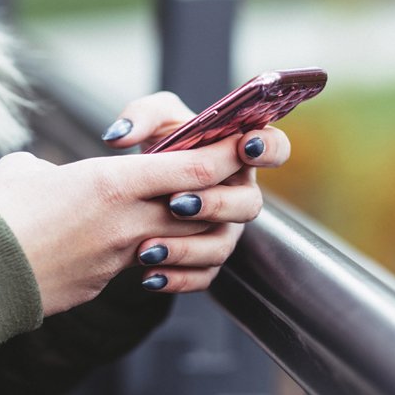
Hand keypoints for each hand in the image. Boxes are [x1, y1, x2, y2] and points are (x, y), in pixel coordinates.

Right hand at [0, 135, 254, 316]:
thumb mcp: (27, 169)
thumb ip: (60, 169)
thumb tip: (58, 179)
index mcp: (111, 183)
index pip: (194, 168)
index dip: (224, 155)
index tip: (240, 142)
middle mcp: (126, 222)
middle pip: (202, 208)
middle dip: (218, 194)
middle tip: (217, 179)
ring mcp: (118, 259)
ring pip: (180, 242)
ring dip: (189, 230)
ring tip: (177, 215)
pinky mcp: (103, 284)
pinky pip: (146, 268)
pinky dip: (154, 257)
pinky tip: (139, 248)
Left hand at [100, 92, 290, 293]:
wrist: (139, 187)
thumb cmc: (161, 145)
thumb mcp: (153, 120)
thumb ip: (140, 115)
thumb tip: (119, 136)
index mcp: (239, 154)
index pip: (275, 148)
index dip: (268, 148)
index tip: (244, 146)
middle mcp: (239, 194)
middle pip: (249, 204)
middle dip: (215, 204)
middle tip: (176, 202)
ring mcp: (226, 230)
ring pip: (222, 246)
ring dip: (187, 248)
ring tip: (148, 247)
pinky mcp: (207, 259)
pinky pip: (202, 276)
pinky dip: (176, 278)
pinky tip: (149, 275)